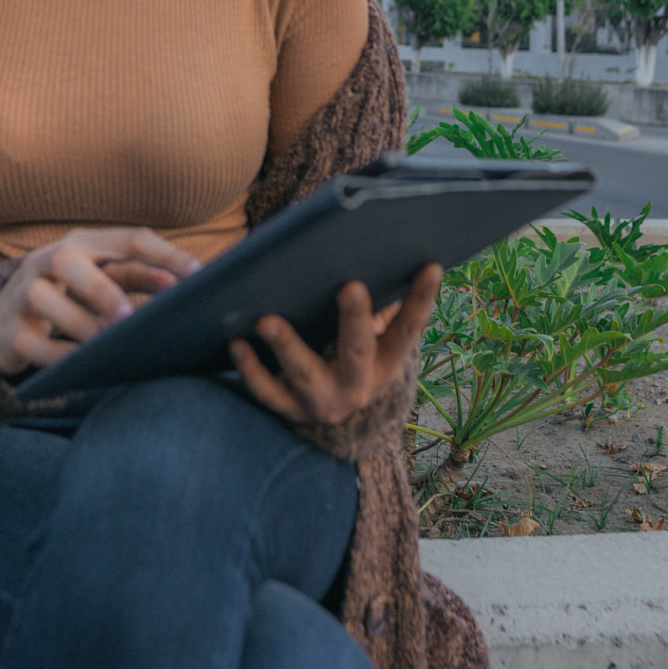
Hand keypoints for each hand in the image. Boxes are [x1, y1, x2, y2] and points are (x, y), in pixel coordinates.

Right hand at [0, 225, 200, 377]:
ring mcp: (22, 293)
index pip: (129, 239)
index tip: (198, 275)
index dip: (165, 254)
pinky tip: (83, 365)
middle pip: (68, 261)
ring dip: (80, 324)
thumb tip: (180, 285)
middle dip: (101, 289)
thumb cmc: (71, 295)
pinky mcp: (8, 331)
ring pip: (44, 299)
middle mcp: (48, 259)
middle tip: (129, 318)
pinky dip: (60, 356)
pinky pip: (33, 343)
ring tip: (106, 345)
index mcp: (83, 243)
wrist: (4, 320)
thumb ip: (138, 277)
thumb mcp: (103, 279)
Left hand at [229, 263, 441, 426]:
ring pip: (305, 374)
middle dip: (355, 319)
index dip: (421, 299)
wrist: (333, 418)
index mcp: (386, 362)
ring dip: (286, 346)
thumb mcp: (374, 341)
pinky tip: (237, 343)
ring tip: (265, 320)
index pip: (407, 329)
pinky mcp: (290, 410)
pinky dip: (251, 369)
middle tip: (350, 286)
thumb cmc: (351, 354)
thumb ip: (378, 305)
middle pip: (357, 350)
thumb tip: (374, 251)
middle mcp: (359, 385)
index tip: (430, 266)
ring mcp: (323, 401)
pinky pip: (268, 392)